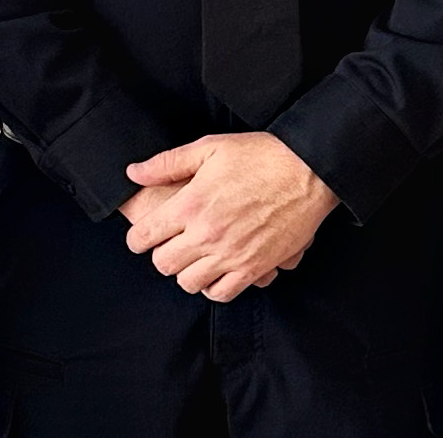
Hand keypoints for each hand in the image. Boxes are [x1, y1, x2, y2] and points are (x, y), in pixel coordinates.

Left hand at [122, 133, 338, 302]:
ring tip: (195, 256)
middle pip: (163, 264)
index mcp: (190, 205)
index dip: (138, 238)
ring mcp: (230, 255)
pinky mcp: (254, 268)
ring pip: (188, 283)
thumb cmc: (260, 155)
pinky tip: (217, 269)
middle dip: (162, 253)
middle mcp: (206, 235)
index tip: (144, 235)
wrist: (309, 172)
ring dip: (187, 271)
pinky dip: (213, 286)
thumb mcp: (210, 148)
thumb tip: (133, 172)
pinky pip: (221, 293)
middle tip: (172, 242)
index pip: (144, 237)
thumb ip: (167, 162)